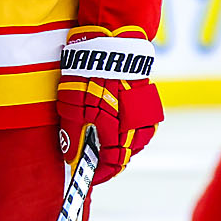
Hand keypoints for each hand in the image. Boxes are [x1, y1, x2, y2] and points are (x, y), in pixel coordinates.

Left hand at [56, 31, 163, 184]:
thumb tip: (71, 156)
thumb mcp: (72, 106)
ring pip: (136, 142)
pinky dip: (132, 132)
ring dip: (122, 147)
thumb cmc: (89, 73)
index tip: (89, 177)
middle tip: (95, 162)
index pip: (112, 164)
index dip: (100, 174)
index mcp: (115, 130)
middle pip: (125, 155)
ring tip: (107, 144)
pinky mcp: (148, 101)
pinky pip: (143, 126)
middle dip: (110, 162)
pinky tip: (121, 126)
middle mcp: (134, 126)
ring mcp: (144, 113)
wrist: (112, 42)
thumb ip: (72, 135)